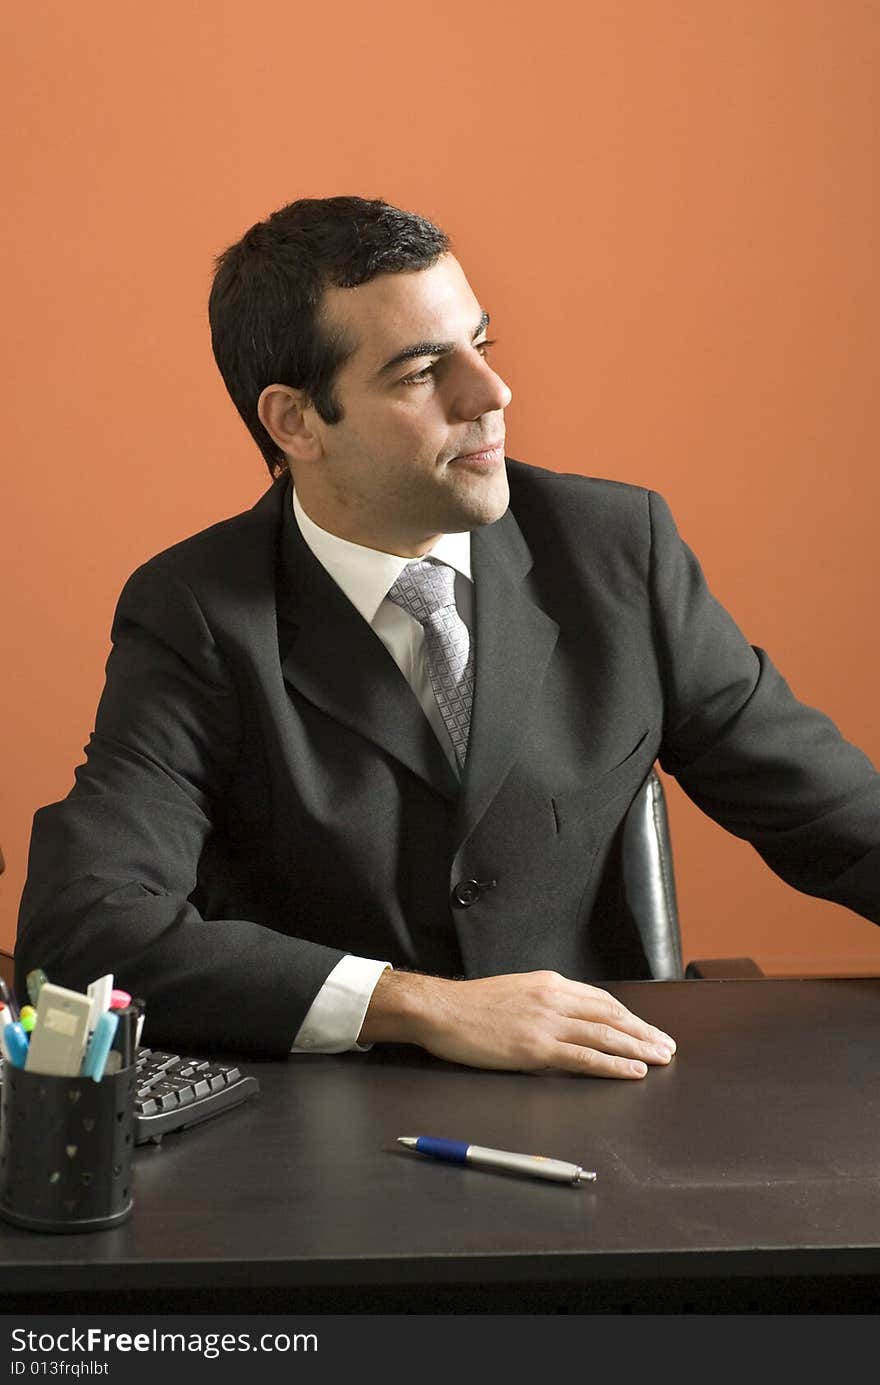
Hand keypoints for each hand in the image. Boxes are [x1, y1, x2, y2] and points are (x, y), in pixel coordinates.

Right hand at [358, 969, 675, 1078]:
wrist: (440, 1010)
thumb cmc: (470, 1006)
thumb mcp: (515, 993)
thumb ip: (543, 1003)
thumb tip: (566, 1019)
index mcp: (549, 984)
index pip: (601, 1000)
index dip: (629, 1016)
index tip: (647, 1028)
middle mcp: (554, 998)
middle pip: (611, 1016)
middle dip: (643, 1032)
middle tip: (667, 1047)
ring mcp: (546, 1023)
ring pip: (605, 1035)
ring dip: (638, 1048)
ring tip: (660, 1059)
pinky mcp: (536, 1047)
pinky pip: (584, 1057)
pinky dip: (612, 1065)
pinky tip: (631, 1072)